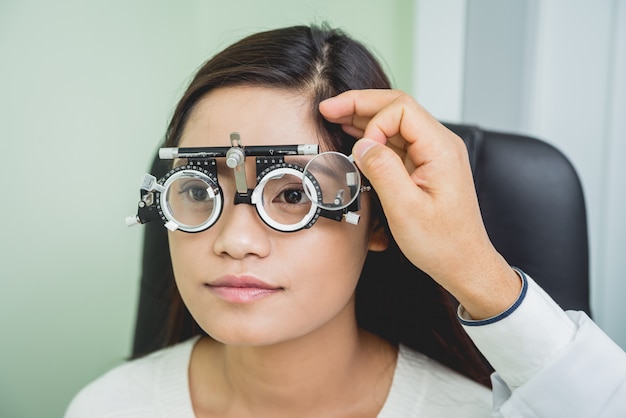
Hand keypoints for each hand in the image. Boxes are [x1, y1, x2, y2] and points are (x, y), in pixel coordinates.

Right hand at [319, 89, 520, 318]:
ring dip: (364, 117)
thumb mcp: (406, 209)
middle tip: (329, 107)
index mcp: (440, 149)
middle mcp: (440, 145)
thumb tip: (362, 145)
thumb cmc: (442, 243)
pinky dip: (373, 136)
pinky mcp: (426, 166)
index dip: (374, 122)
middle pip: (397, 108)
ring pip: (395, 122)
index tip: (362, 151)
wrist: (464, 263)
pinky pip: (397, 141)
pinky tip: (355, 135)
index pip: (402, 110)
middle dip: (360, 105)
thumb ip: (382, 170)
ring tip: (335, 114)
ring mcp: (433, 155)